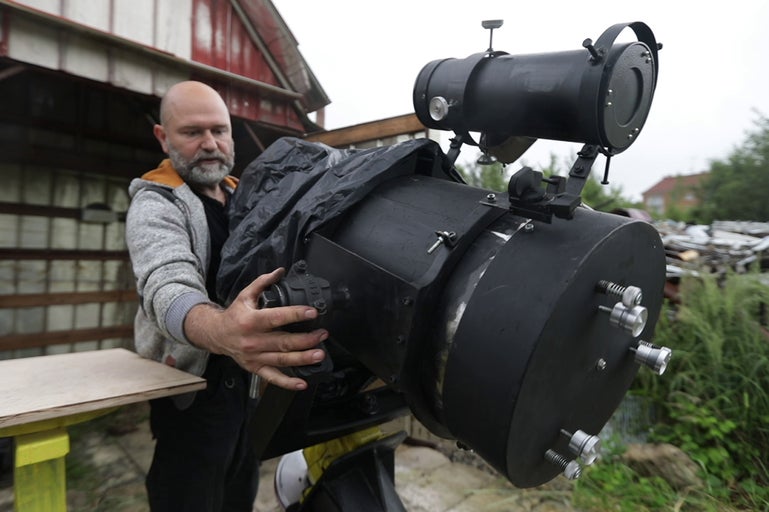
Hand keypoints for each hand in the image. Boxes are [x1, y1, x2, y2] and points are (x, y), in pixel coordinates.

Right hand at [184, 268, 327, 389]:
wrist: (215, 335)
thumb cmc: (234, 315)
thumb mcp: (245, 295)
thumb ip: (262, 282)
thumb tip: (280, 271)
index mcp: (251, 320)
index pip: (277, 317)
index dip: (296, 314)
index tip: (312, 312)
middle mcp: (253, 340)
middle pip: (283, 341)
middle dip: (306, 339)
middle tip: (322, 334)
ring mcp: (255, 356)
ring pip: (282, 360)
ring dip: (303, 358)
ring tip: (319, 354)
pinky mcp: (255, 367)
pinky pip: (273, 377)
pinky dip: (288, 382)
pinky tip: (302, 383)